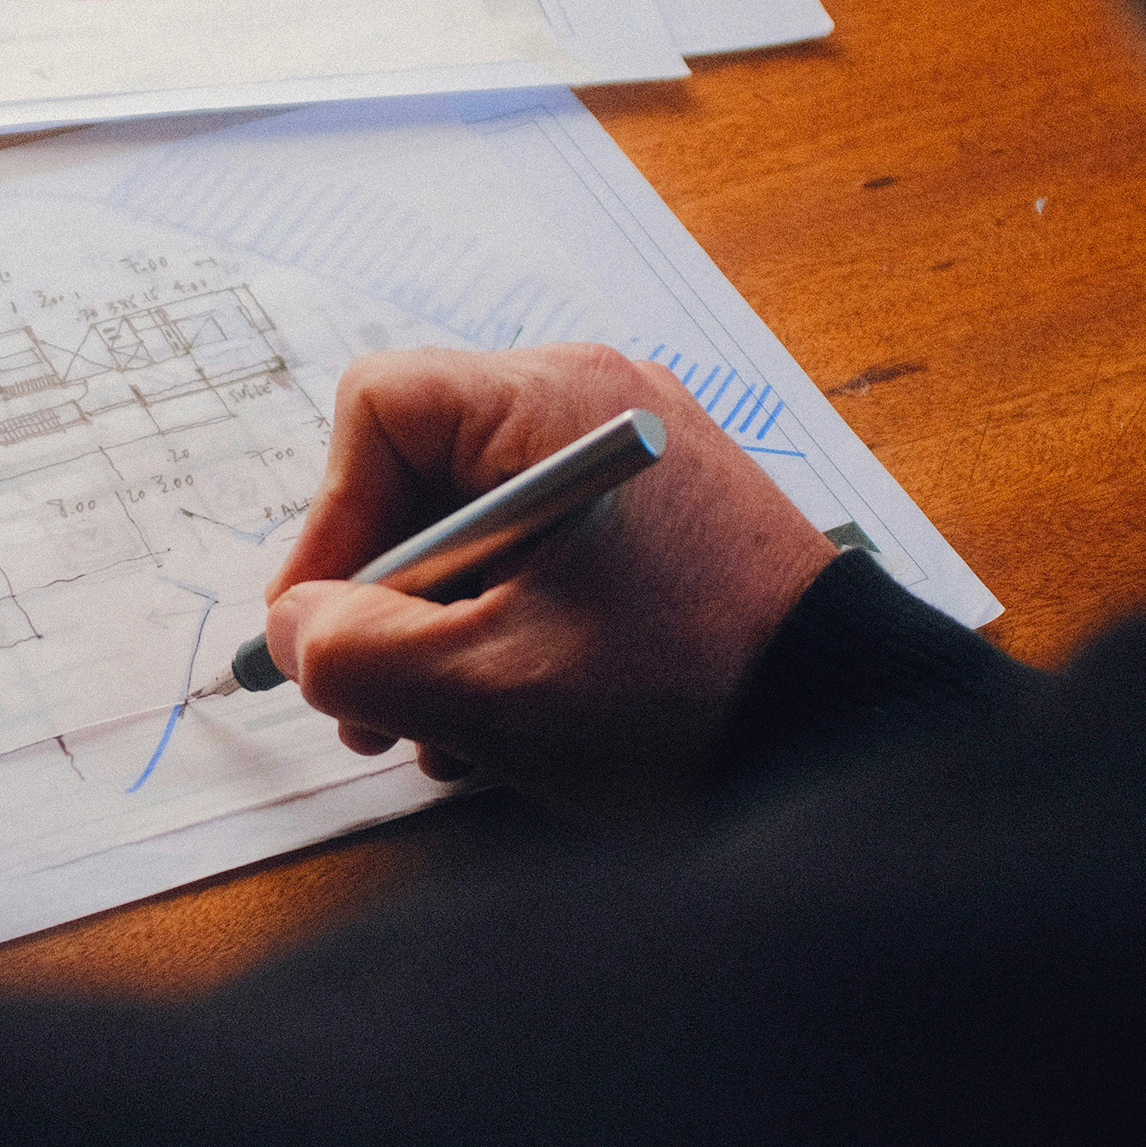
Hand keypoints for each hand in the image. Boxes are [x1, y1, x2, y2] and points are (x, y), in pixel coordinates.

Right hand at [262, 347, 835, 814]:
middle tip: (366, 706)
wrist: (852, 739)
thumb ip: (356, 652)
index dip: (329, 523)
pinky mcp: (657, 526)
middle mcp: (596, 408)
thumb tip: (293, 631)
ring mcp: (630, 467)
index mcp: (558, 407)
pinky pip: (537, 557)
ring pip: (473, 529)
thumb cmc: (689, 698)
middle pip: (420, 475)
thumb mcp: (488, 688)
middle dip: (380, 601)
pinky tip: (502, 721)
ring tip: (437, 733)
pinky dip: (500, 632)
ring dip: (434, 634)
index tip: (322, 629)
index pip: (380, 411)